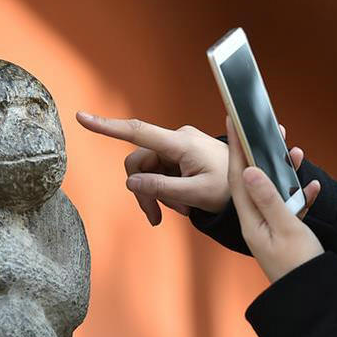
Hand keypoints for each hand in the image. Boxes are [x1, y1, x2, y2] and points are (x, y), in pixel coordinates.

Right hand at [76, 111, 313, 225]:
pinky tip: (180, 205)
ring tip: (175, 213)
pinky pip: (162, 173)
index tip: (82, 118)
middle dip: (143, 191)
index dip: (107, 126)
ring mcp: (179, 147)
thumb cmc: (231, 188)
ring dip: (156, 194)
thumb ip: (162, 189)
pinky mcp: (182, 156)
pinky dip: (166, 191)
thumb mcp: (196, 195)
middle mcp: (177, 140)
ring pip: (149, 171)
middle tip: (156, 219)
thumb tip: (131, 183)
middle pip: (140, 162)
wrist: (253, 184)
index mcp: (181, 144)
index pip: (138, 132)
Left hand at [226, 115, 323, 283]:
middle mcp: (256, 223)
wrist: (313, 299)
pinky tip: (313, 186)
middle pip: (252, 180)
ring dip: (284, 173)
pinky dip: (302, 196)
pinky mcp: (287, 236)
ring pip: (274, 192)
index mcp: (250, 220)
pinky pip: (292, 208)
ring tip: (292, 152)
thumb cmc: (299, 266)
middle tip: (259, 129)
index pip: (237, 177)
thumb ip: (268, 198)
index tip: (232, 123)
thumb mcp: (285, 228)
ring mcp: (271, 229)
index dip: (235, 148)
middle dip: (256, 153)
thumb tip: (248, 170)